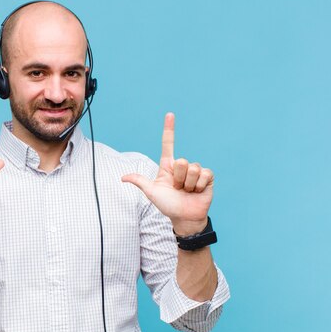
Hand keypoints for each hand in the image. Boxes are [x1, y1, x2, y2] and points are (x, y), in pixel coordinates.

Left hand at [121, 113, 213, 234]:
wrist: (184, 217)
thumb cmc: (168, 205)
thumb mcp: (151, 192)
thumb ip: (140, 182)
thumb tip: (123, 178)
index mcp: (168, 166)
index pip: (168, 144)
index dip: (169, 129)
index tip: (169, 114)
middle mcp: (181, 166)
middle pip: (180, 161)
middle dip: (178, 178)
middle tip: (178, 188)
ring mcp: (195, 171)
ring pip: (192, 168)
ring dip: (188, 184)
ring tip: (187, 191)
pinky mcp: (207, 177)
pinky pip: (204, 174)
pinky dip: (198, 186)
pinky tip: (197, 192)